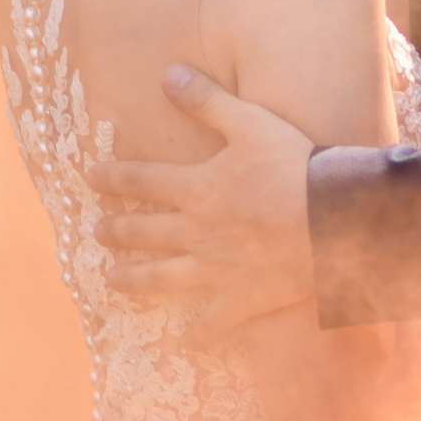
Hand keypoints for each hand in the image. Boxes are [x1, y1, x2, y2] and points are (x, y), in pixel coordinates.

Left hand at [93, 69, 318, 330]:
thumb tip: (168, 75)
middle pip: (143, 233)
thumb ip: (208, 102)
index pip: (141, 180)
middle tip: (95, 231)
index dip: (112, 176)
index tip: (88, 177)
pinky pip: (211, 326)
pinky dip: (195, 337)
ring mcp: (215, 270)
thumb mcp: (251, 123)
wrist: (332, 222)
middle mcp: (195, 233)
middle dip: (116, 230)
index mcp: (196, 189)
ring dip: (132, 280)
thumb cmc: (296, 168)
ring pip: (161, 279)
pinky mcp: (240, 300)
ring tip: (111, 282)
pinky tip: (181, 345)